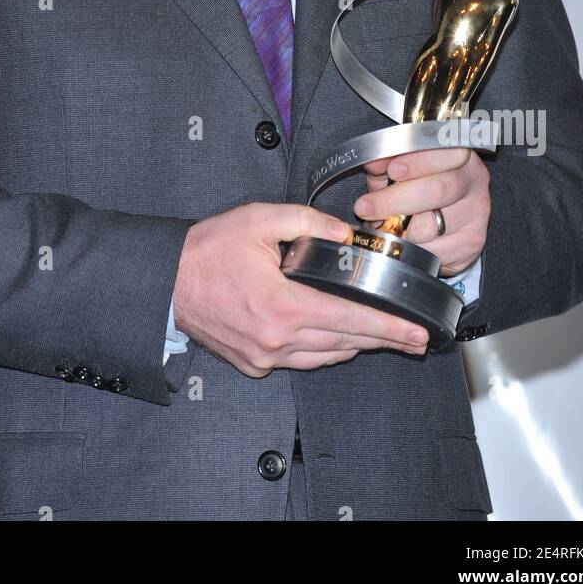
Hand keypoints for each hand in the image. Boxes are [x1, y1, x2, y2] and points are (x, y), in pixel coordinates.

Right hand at [172, 202, 429, 377]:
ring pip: (325, 357)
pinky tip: (332, 334)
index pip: (350, 320)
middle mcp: (276, 339)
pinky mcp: (254, 364)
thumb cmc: (208, 250)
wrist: (165, 282)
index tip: (416, 333)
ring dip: (353, 345)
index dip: (389, 328)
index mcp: (282, 305)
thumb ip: (307, 221)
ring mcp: (264, 356)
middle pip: (345, 343)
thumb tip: (345, 233)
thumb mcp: (259, 219)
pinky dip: (321, 349)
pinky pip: (300, 361)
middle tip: (414, 339)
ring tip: (379, 335)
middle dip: (384, 340)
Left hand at [358, 147, 489, 275]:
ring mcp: (476, 211)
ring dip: (400, 229)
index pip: (441, 153)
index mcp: (457, 152)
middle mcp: (473, 179)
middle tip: (365, 207)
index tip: (392, 171)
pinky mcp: (473, 240)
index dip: (417, 162)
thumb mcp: (400, 164)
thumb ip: (386, 161)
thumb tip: (372, 162)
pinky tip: (404, 241)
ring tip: (381, 226)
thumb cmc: (420, 182)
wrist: (447, 212)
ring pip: (433, 225)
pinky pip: (437, 249)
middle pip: (437, 190)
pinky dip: (413, 247)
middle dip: (395, 200)